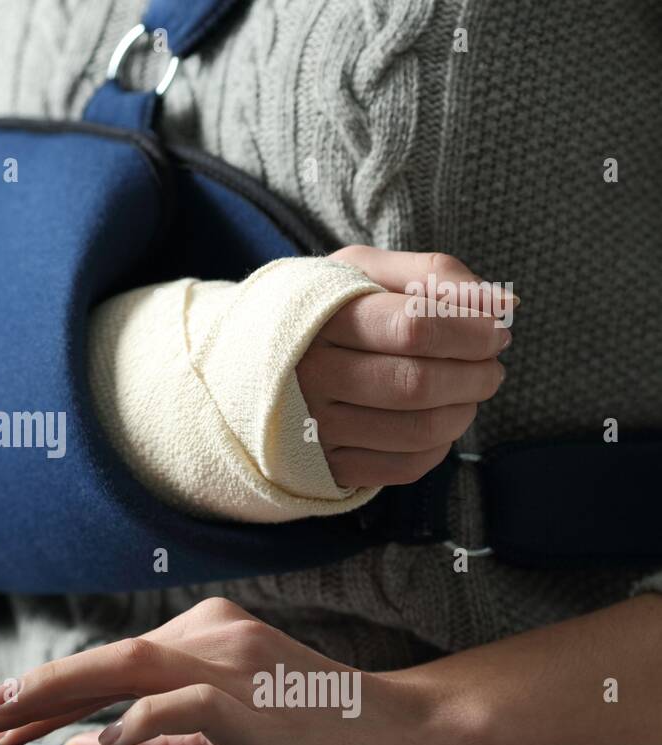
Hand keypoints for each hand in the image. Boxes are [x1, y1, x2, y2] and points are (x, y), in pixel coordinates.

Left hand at [0, 597, 451, 744]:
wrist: (397, 728)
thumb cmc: (308, 730)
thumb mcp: (221, 733)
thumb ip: (156, 738)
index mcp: (200, 634)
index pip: (107, 662)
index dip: (46, 690)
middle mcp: (209, 633)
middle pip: (105, 657)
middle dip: (33, 690)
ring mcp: (231, 657)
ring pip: (127, 667)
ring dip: (60, 696)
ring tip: (6, 724)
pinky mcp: (253, 690)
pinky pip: (183, 701)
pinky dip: (139, 720)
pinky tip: (101, 743)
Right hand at [299, 246, 516, 487]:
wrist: (246, 362)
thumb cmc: (322, 310)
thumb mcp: (362, 271)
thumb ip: (433, 273)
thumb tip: (506, 304)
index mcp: (319, 319)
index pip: (414, 327)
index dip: (470, 330)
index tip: (496, 329)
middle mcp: (310, 378)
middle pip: (418, 384)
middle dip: (476, 373)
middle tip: (492, 362)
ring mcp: (315, 428)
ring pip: (418, 430)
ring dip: (465, 409)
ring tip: (470, 388)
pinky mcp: (327, 466)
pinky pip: (405, 467)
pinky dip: (440, 444)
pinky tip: (438, 418)